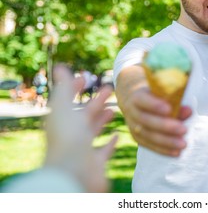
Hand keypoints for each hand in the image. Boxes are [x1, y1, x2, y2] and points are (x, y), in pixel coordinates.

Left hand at [44, 65, 117, 191]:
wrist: (74, 171)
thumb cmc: (69, 137)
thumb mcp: (63, 106)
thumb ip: (64, 87)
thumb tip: (59, 66)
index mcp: (61, 120)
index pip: (67, 99)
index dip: (75, 87)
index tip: (87, 78)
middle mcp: (71, 134)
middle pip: (84, 114)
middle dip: (96, 100)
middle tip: (110, 88)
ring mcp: (83, 148)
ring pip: (94, 129)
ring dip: (103, 118)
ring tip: (114, 109)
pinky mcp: (95, 162)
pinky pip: (104, 150)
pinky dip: (110, 142)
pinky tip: (117, 134)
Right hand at [119, 86, 190, 156]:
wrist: (135, 98)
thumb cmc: (155, 93)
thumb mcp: (163, 92)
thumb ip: (175, 101)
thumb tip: (188, 112)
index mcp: (136, 96)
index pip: (142, 100)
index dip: (154, 105)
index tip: (169, 109)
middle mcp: (132, 111)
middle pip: (146, 121)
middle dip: (165, 126)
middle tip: (184, 129)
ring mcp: (133, 126)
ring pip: (148, 135)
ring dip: (167, 141)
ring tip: (183, 144)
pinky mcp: (137, 137)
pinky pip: (150, 145)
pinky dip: (164, 150)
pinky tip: (177, 152)